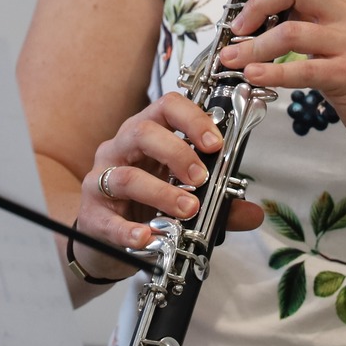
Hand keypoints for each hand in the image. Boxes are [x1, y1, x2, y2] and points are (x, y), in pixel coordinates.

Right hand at [77, 93, 266, 277]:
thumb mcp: (184, 196)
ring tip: (187, 211)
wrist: (106, 239)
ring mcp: (101, 180)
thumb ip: (218, 204)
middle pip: (142, 132)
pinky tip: (148, 237)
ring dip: (161, 193)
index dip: (192, 118)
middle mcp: (120, 150)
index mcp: (146, 135)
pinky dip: (129, 230)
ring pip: (125, 177)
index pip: (165, 107)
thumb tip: (253, 213)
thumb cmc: (145, 205)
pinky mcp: (92, 215)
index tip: (215, 143)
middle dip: (177, 152)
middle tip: (201, 179)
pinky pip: (108, 220)